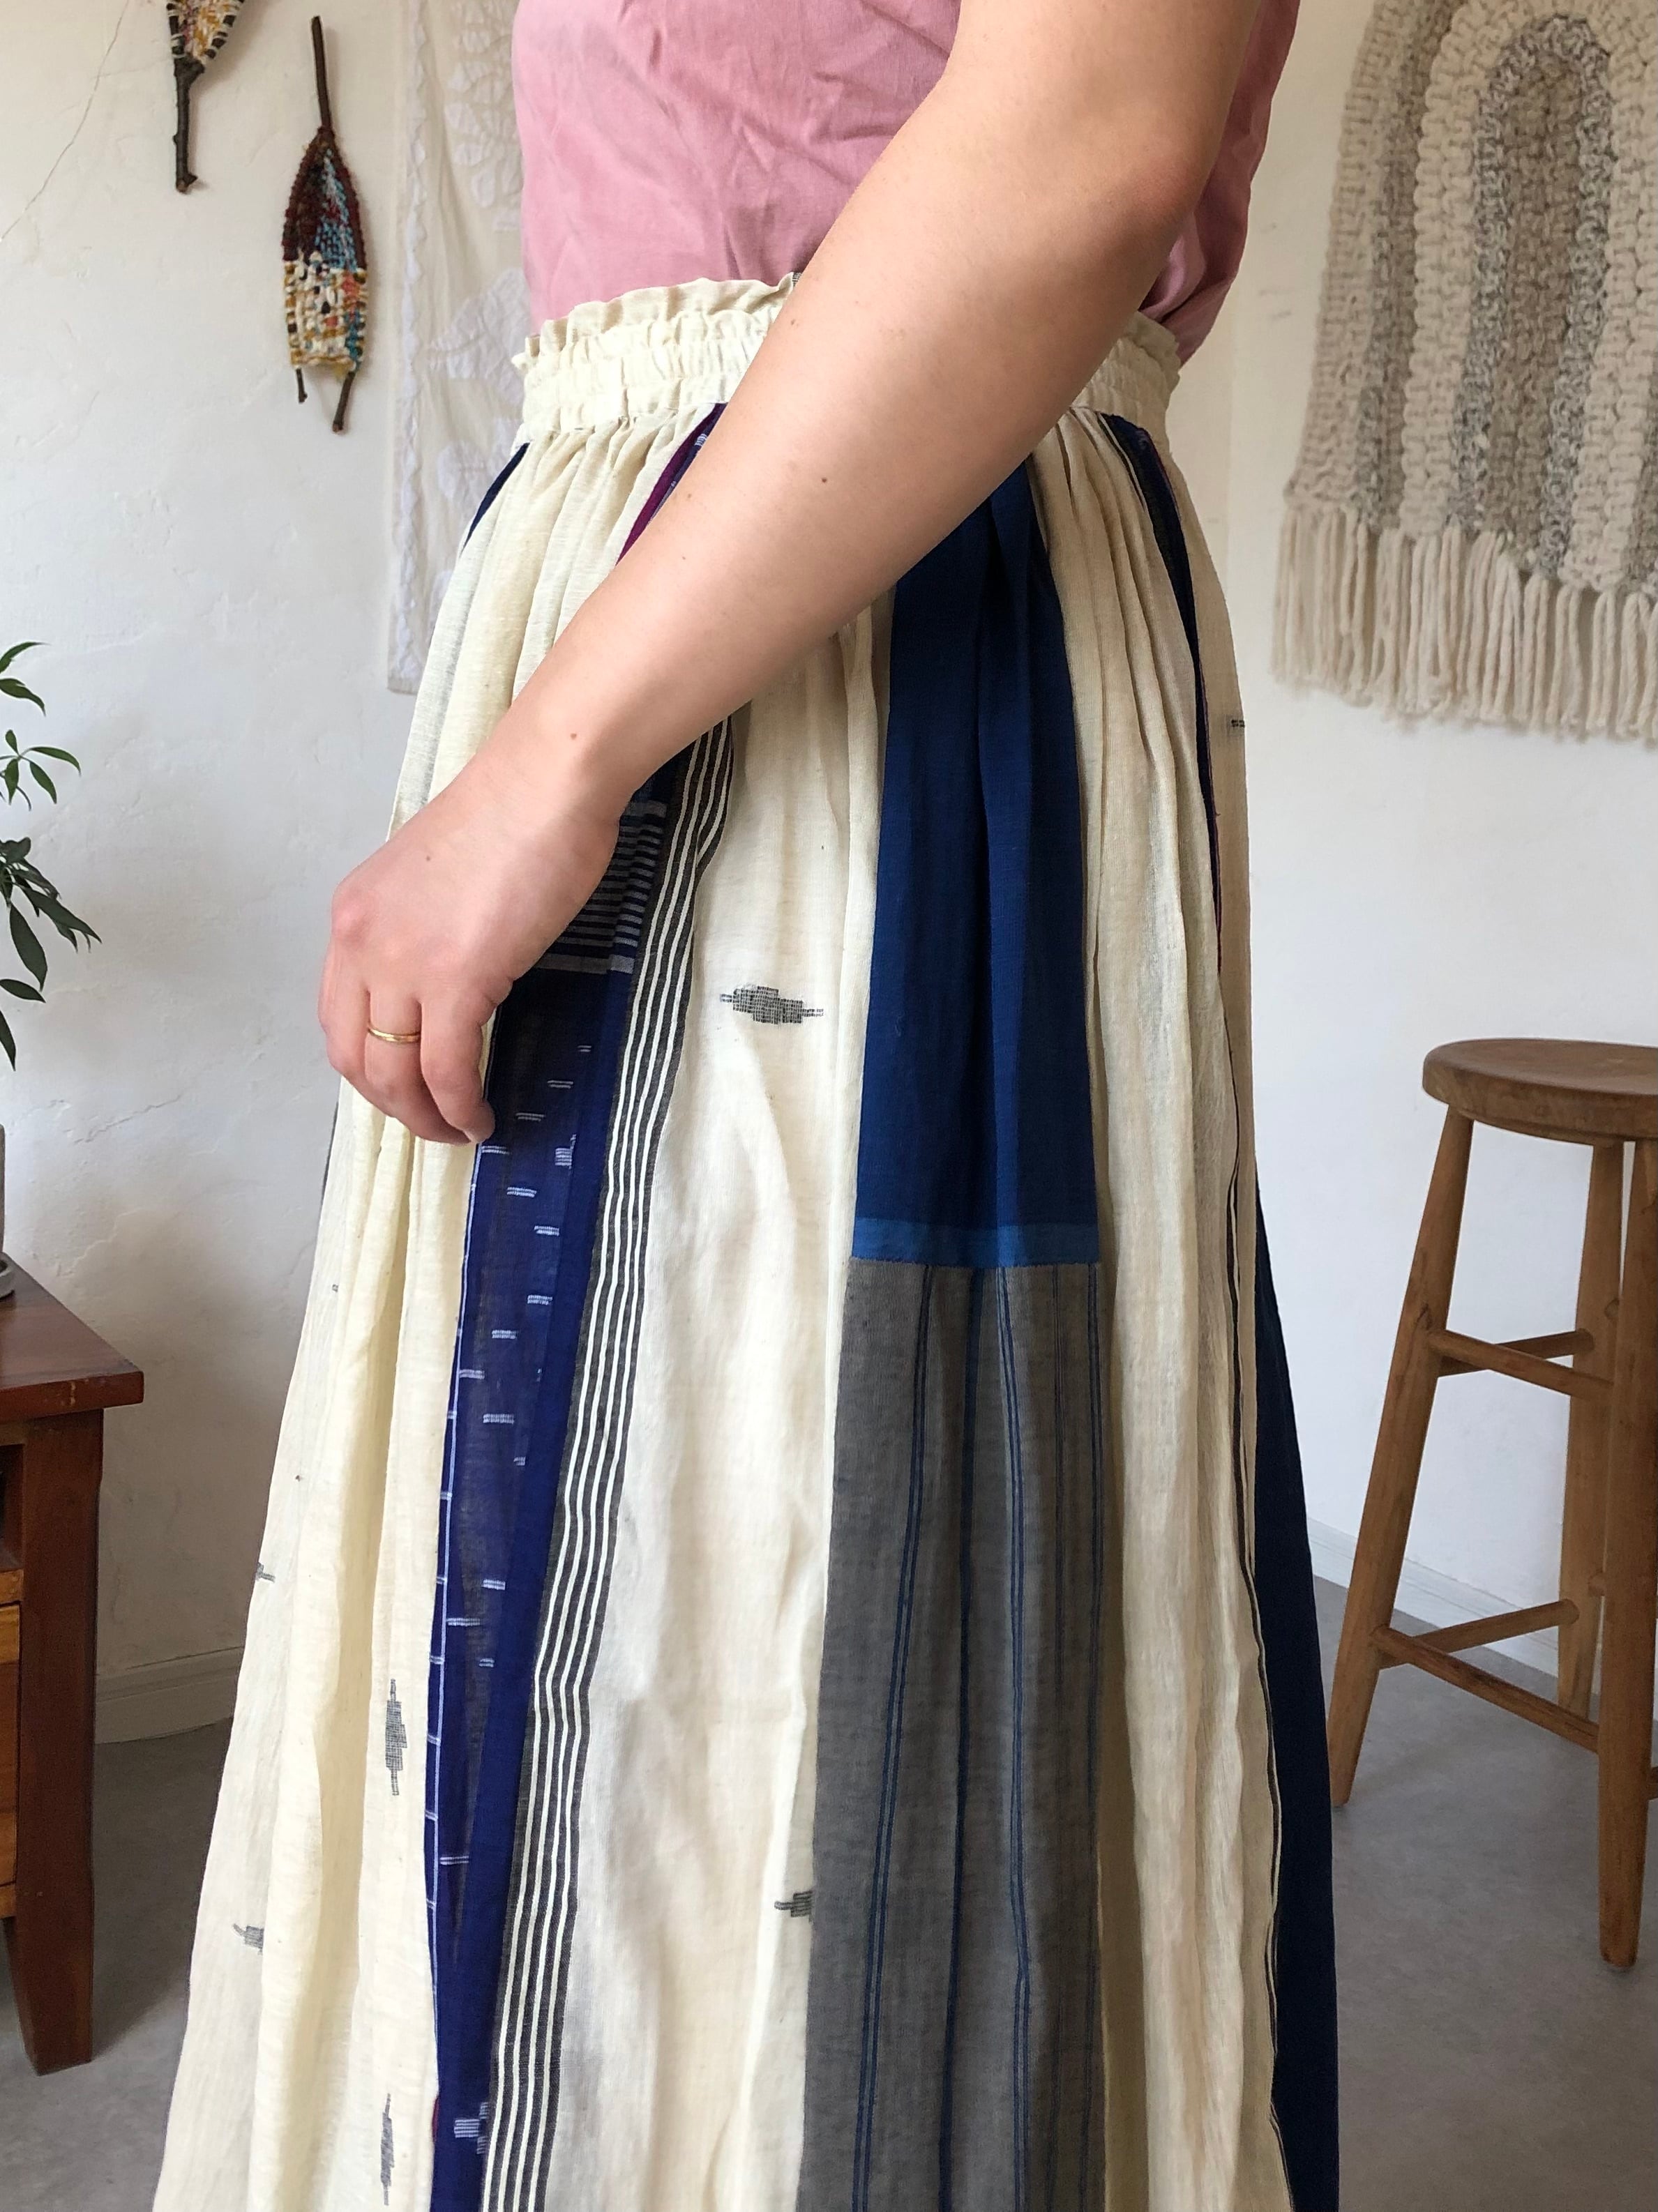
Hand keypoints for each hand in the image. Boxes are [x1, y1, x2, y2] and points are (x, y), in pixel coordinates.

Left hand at [319, 738, 620, 1144]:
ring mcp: (402, 963)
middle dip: (391, 1105)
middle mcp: (359, 943)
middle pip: (354, 1056)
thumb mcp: (433, 882)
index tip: (405, 1085)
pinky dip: (460, 1105)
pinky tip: (481, 1116)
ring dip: (424, 1117)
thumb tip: (447, 979)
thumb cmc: (510, 817)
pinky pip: (447, 1069)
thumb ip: (420, 932)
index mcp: (351, 918)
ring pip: (395, 1073)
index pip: (337, 1017)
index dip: (369, 1065)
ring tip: (459, 1130)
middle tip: (431, 1122)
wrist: (544, 784)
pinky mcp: (456, 980)